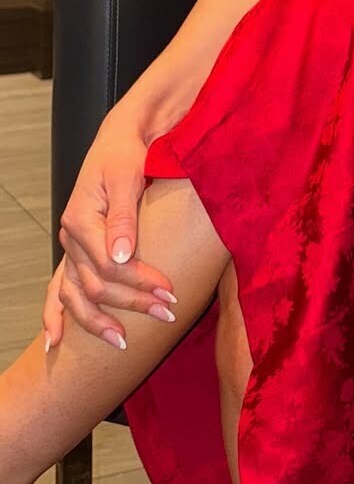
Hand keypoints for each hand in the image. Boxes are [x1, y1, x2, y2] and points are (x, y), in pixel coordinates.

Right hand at [43, 113, 177, 351]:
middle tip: (166, 314)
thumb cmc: (127, 154)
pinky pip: (57, 288)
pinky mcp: (77, 249)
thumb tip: (121, 256)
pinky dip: (54, 316)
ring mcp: (71, 246)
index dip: (140, 282)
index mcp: (81, 220)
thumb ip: (124, 217)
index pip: (109, 265)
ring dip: (98, 321)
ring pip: (76, 294)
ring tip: (122, 343)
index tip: (171, 292)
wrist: (120, 139)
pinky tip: (54, 343)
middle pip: (96, 284)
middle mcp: (71, 237)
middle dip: (132, 302)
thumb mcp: (127, 177)